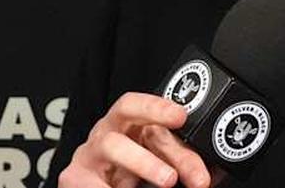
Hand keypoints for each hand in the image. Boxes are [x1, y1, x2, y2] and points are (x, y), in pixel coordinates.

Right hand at [57, 92, 225, 187]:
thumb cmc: (133, 173)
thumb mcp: (161, 163)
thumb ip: (182, 163)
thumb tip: (211, 174)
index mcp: (130, 124)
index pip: (140, 104)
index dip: (159, 106)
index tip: (182, 116)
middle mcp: (108, 132)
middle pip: (125, 114)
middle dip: (155, 132)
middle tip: (182, 158)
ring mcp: (89, 154)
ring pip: (113, 145)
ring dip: (144, 162)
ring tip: (168, 180)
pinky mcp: (74, 177)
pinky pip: (91, 181)